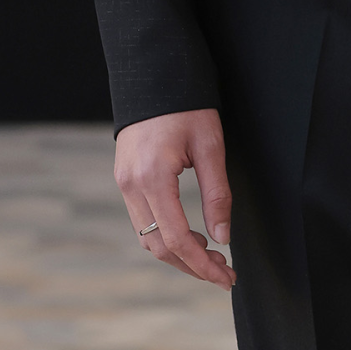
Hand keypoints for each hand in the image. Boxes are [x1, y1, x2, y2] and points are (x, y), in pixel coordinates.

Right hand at [113, 108, 235, 289]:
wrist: (154, 72)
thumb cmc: (187, 105)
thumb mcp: (210, 146)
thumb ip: (217, 194)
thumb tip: (223, 238)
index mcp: (153, 177)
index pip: (176, 238)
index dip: (202, 264)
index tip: (226, 277)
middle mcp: (131, 185)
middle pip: (158, 246)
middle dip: (192, 266)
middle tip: (224, 273)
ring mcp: (124, 182)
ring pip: (148, 236)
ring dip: (178, 254)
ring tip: (212, 257)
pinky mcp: (125, 178)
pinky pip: (143, 219)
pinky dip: (166, 235)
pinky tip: (190, 235)